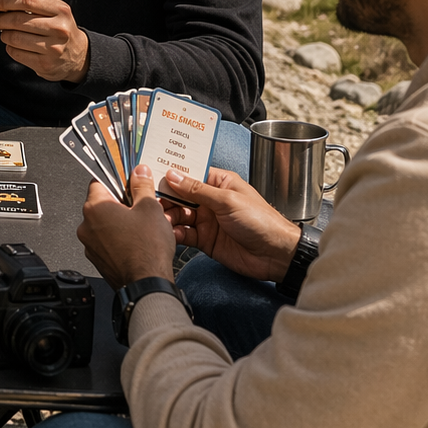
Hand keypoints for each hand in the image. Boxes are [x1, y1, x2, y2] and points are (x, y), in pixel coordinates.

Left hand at [0, 0, 87, 82]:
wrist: (79, 56)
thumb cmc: (61, 28)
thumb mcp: (56, 11)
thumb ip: (35, 4)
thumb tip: (3, 0)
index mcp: (61, 10)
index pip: (27, 1)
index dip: (6, 1)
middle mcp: (58, 29)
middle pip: (18, 20)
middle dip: (1, 19)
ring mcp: (53, 48)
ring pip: (14, 38)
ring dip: (4, 34)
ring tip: (5, 32)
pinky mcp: (45, 64)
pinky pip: (17, 53)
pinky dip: (10, 48)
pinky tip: (13, 45)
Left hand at [77, 165, 176, 287]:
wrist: (147, 284)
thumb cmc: (147, 250)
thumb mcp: (150, 208)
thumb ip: (142, 186)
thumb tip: (139, 172)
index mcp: (95, 208)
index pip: (98, 182)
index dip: (116, 180)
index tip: (128, 183)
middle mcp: (87, 226)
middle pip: (102, 204)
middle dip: (120, 204)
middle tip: (139, 207)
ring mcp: (90, 245)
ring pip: (104, 224)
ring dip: (119, 223)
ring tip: (141, 228)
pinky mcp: (98, 260)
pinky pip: (106, 242)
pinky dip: (118, 239)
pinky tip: (136, 243)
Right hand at [160, 167, 300, 282]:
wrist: (276, 255)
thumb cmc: (262, 221)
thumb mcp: (227, 200)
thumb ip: (197, 189)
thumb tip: (174, 175)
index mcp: (219, 183)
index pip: (190, 174)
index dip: (172, 174)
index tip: (153, 173)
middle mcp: (211, 200)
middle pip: (180, 195)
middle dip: (166, 197)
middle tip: (152, 200)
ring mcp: (207, 220)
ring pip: (179, 215)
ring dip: (168, 216)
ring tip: (160, 218)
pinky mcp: (205, 240)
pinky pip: (184, 234)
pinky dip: (176, 233)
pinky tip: (171, 233)